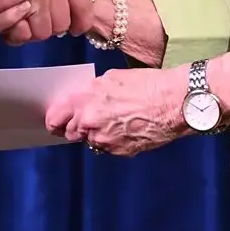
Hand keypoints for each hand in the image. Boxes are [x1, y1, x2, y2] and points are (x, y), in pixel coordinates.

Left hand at [46, 67, 190, 156]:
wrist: (175, 103)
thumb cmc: (147, 84)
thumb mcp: (112, 79)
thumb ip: (92, 91)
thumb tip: (83, 100)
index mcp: (85, 102)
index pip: (55, 117)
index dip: (54, 119)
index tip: (55, 119)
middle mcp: (91, 124)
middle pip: (70, 133)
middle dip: (76, 126)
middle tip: (87, 119)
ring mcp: (105, 141)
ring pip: (90, 141)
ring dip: (94, 133)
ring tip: (113, 121)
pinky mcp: (120, 152)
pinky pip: (107, 147)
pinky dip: (111, 140)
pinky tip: (126, 128)